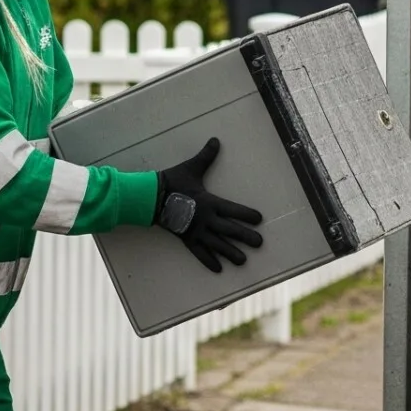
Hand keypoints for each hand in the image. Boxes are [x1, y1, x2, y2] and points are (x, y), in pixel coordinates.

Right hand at [154, 137, 264, 272]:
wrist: (150, 196)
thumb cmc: (172, 181)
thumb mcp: (191, 167)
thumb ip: (206, 156)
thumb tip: (215, 140)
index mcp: (210, 201)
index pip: (233, 209)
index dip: (247, 214)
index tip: (260, 219)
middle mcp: (206, 218)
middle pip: (229, 230)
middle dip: (245, 236)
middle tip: (259, 244)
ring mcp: (196, 230)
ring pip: (218, 244)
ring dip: (231, 253)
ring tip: (243, 261)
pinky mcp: (186, 238)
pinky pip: (200, 253)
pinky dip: (209, 261)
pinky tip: (219, 269)